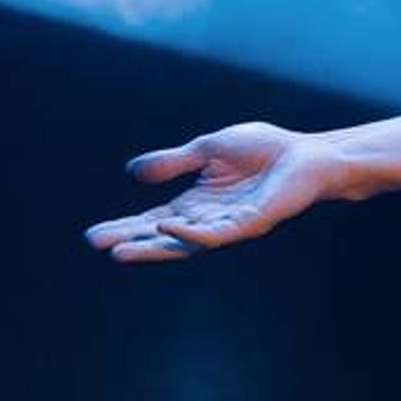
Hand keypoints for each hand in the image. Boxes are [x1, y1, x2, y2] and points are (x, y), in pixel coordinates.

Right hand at [84, 121, 339, 263]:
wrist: (308, 154)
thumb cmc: (265, 151)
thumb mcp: (208, 149)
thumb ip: (175, 162)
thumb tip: (133, 173)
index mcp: (197, 204)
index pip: (153, 221)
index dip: (125, 228)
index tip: (93, 236)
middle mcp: (209, 219)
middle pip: (162, 237)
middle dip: (130, 242)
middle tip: (97, 245)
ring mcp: (230, 224)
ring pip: (185, 243)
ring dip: (152, 247)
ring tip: (119, 252)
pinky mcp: (251, 222)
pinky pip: (217, 233)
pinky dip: (190, 233)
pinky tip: (167, 227)